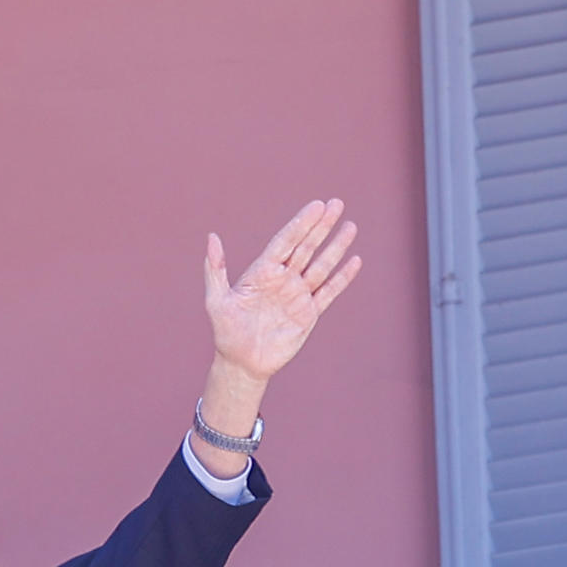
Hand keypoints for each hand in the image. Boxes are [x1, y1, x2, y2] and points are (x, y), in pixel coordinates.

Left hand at [203, 199, 360, 385]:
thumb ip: (215, 270)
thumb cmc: (226, 332)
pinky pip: (329, 292)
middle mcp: (282, 279)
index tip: (316, 206)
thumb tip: (211, 237)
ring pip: (321, 266)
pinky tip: (354, 261)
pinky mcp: (309, 314)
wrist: (241, 363)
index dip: (300, 224)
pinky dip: (342, 278)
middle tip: (337, 203)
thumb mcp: (216, 301)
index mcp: (262, 272)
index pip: (285, 241)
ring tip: (350, 226)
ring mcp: (297, 295)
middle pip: (306, 247)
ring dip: (336, 247)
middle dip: (321, 226)